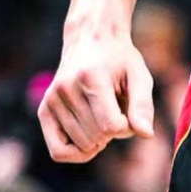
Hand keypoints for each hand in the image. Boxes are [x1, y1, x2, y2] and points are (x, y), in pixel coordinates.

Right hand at [38, 29, 154, 162]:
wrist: (90, 39)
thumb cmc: (119, 59)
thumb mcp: (139, 74)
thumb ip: (143, 105)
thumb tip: (146, 134)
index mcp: (92, 78)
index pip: (111, 126)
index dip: (127, 127)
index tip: (129, 110)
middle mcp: (67, 89)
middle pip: (97, 138)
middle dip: (113, 131)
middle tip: (116, 109)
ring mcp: (52, 100)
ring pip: (81, 146)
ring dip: (98, 138)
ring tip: (101, 113)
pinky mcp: (44, 110)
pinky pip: (58, 151)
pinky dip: (76, 152)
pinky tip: (89, 137)